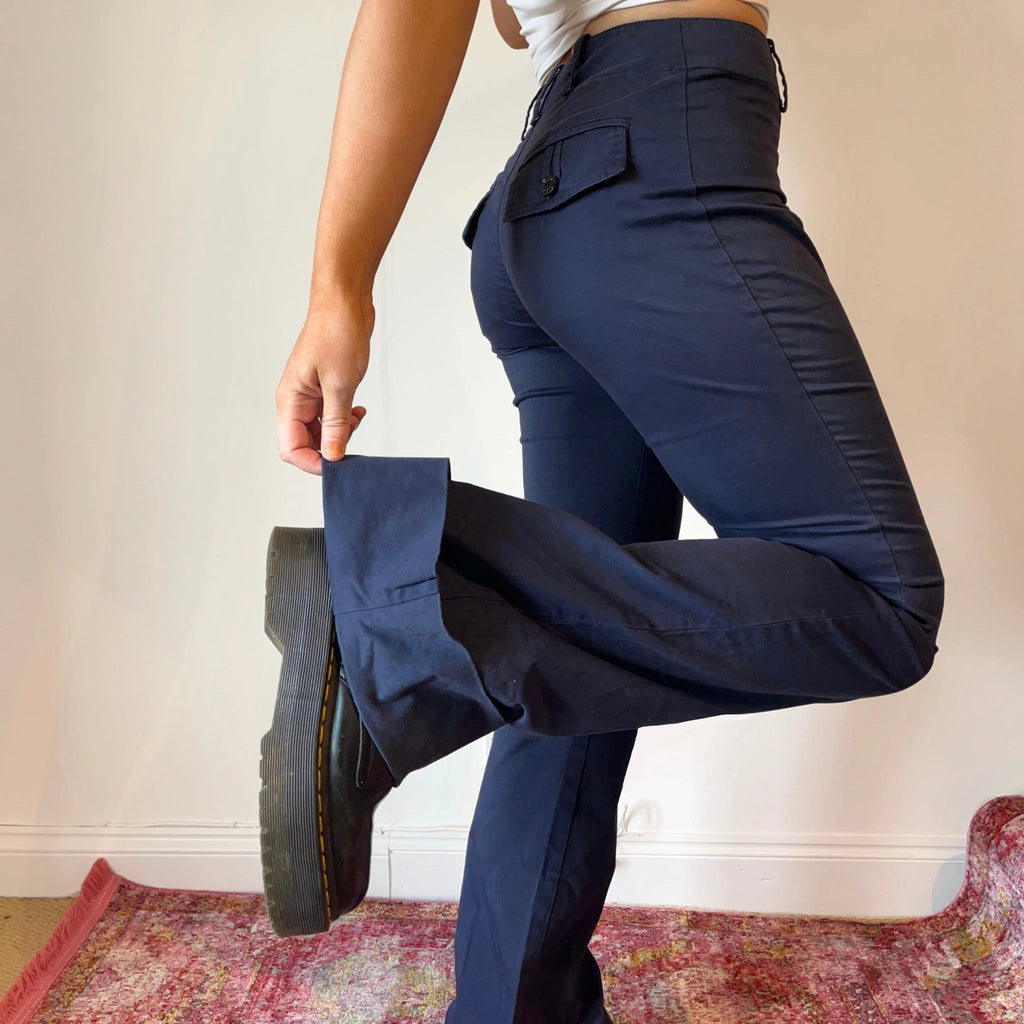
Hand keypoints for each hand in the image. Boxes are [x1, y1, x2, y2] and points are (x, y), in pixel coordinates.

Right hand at [276, 296, 374, 474]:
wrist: (345, 303)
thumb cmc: (336, 332)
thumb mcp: (340, 385)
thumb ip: (336, 423)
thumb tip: (332, 455)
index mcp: (290, 400)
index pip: (290, 448)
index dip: (313, 462)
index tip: (337, 465)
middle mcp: (296, 400)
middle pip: (304, 443)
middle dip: (328, 448)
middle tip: (352, 443)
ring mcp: (310, 394)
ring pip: (320, 430)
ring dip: (340, 433)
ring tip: (356, 420)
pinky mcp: (325, 388)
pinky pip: (330, 415)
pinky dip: (345, 420)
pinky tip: (358, 411)